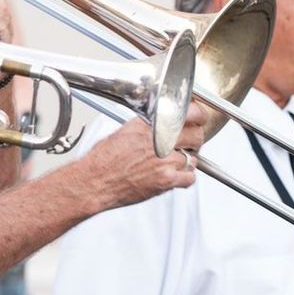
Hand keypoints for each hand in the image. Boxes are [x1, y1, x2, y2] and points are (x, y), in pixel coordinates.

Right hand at [78, 105, 208, 209]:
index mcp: (149, 124)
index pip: (188, 113)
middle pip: (196, 136)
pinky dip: (184, 178)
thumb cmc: (103, 160)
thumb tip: (163, 123)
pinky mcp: (166, 180)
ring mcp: (164, 160)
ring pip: (194, 159)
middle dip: (195, 140)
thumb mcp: (125, 131)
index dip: (198, 116)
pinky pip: (189, 179)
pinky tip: (172, 176)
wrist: (94, 181)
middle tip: (188, 143)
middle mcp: (159, 140)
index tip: (199, 118)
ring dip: (187, 160)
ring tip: (172, 162)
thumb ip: (148, 126)